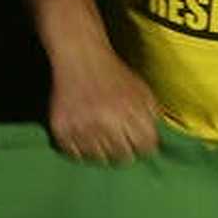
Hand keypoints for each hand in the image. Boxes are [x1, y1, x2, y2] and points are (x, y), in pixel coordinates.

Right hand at [49, 47, 159, 162]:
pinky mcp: (61, 129)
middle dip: (126, 152)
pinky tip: (87, 139)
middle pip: (122, 156)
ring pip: (98, 158)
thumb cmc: (115, 75)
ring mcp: (82, 127)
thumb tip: (156, 142)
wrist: (81, 59)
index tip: (142, 146)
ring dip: (103, 152)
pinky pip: (74, 153)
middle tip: (122, 146)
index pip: (145, 146)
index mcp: (131, 112)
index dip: (146, 147)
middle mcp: (106, 121)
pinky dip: (81, 150)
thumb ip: (152, 115)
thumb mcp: (142, 90)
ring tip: (104, 140)